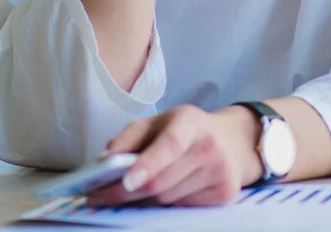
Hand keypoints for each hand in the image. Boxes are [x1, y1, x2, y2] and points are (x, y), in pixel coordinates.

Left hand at [85, 105, 260, 207]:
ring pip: (168, 200)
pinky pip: (183, 209)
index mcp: (189, 121)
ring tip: (135, 191)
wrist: (230, 141)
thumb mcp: (157, 123)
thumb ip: (129, 138)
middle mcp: (210, 145)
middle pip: (162, 183)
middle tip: (100, 198)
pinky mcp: (226, 194)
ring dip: (146, 200)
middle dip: (126, 194)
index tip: (125, 182)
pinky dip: (167, 206)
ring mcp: (221, 172)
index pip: (169, 145)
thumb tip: (104, 161)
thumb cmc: (184, 131)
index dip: (147, 165)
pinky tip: (166, 193)